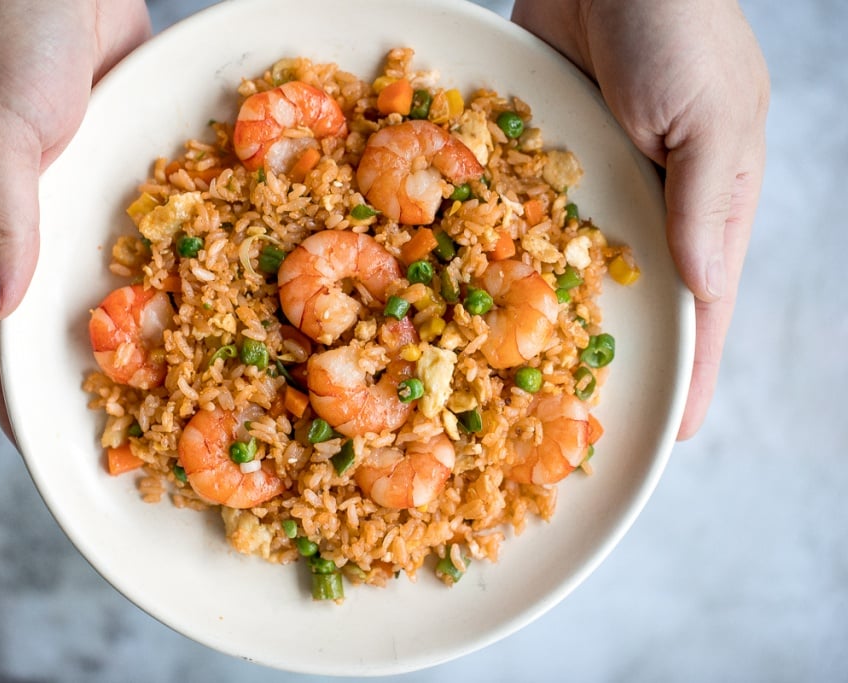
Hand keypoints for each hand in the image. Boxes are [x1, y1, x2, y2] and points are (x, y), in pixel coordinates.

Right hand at [0, 0, 150, 440]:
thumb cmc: (11, 40)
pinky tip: (204, 298)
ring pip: (102, 279)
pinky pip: (143, 228)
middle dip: (82, 371)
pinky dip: (165, 264)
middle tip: (127, 428)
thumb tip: (1, 312)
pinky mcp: (122, 167)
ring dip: (131, 326)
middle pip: (52, 316)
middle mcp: (30, 220)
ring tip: (175, 383)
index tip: (44, 446)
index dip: (14, 390)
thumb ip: (2, 219)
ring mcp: (79, 196)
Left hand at [512, 0, 769, 438]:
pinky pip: (511, 210)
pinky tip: (455, 287)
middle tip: (567, 419)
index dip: (692, 371)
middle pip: (624, 299)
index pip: (703, 308)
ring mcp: (584, 183)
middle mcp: (642, 205)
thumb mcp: (713, 116)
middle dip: (599, 356)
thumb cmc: (683, 28)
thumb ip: (707, 203)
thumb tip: (700, 292)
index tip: (673, 433)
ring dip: (534, 313)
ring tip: (497, 374)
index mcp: (703, 206)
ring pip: (559, 265)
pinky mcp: (534, 154)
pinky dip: (489, 246)